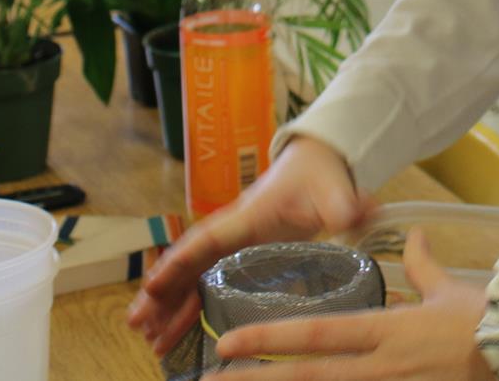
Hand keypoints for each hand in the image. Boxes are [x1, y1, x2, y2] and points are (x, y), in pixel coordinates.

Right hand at [128, 135, 378, 356]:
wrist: (318, 159)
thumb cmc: (320, 174)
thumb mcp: (334, 190)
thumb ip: (345, 204)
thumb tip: (360, 212)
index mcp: (249, 216)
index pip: (208, 240)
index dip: (180, 262)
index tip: (152, 285)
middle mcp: (233, 229)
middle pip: (189, 263)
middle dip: (162, 294)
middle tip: (138, 325)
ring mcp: (234, 242)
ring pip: (193, 276)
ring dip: (170, 304)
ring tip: (148, 338)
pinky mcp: (240, 253)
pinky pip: (207, 280)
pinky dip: (188, 302)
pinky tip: (175, 328)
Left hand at [215, 228, 492, 380]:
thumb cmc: (487, 321)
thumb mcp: (449, 292)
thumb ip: (422, 266)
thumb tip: (413, 236)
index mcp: (386, 331)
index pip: (316, 336)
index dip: (269, 340)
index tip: (230, 343)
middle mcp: (381, 366)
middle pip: (309, 377)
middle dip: (257, 380)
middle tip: (213, 380)